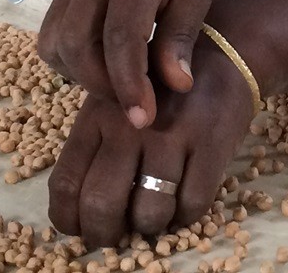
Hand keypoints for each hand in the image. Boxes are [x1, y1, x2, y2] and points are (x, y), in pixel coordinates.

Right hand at [38, 0, 215, 126]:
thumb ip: (182, 35)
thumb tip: (177, 85)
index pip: (122, 38)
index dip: (130, 84)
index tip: (143, 118)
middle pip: (80, 46)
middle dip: (103, 85)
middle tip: (134, 104)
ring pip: (57, 46)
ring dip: (83, 76)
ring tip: (120, 83)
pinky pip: (50, 38)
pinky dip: (70, 62)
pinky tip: (101, 65)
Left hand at [47, 43, 253, 247]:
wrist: (222, 52)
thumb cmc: (159, 85)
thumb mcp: (115, 100)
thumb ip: (96, 145)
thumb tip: (80, 209)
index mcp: (99, 115)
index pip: (66, 183)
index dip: (70, 220)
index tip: (82, 228)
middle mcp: (130, 126)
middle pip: (102, 205)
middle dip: (107, 234)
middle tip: (118, 234)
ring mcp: (172, 135)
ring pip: (150, 213)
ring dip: (151, 226)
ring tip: (155, 212)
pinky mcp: (210, 144)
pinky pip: (192, 206)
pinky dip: (186, 216)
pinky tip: (184, 201)